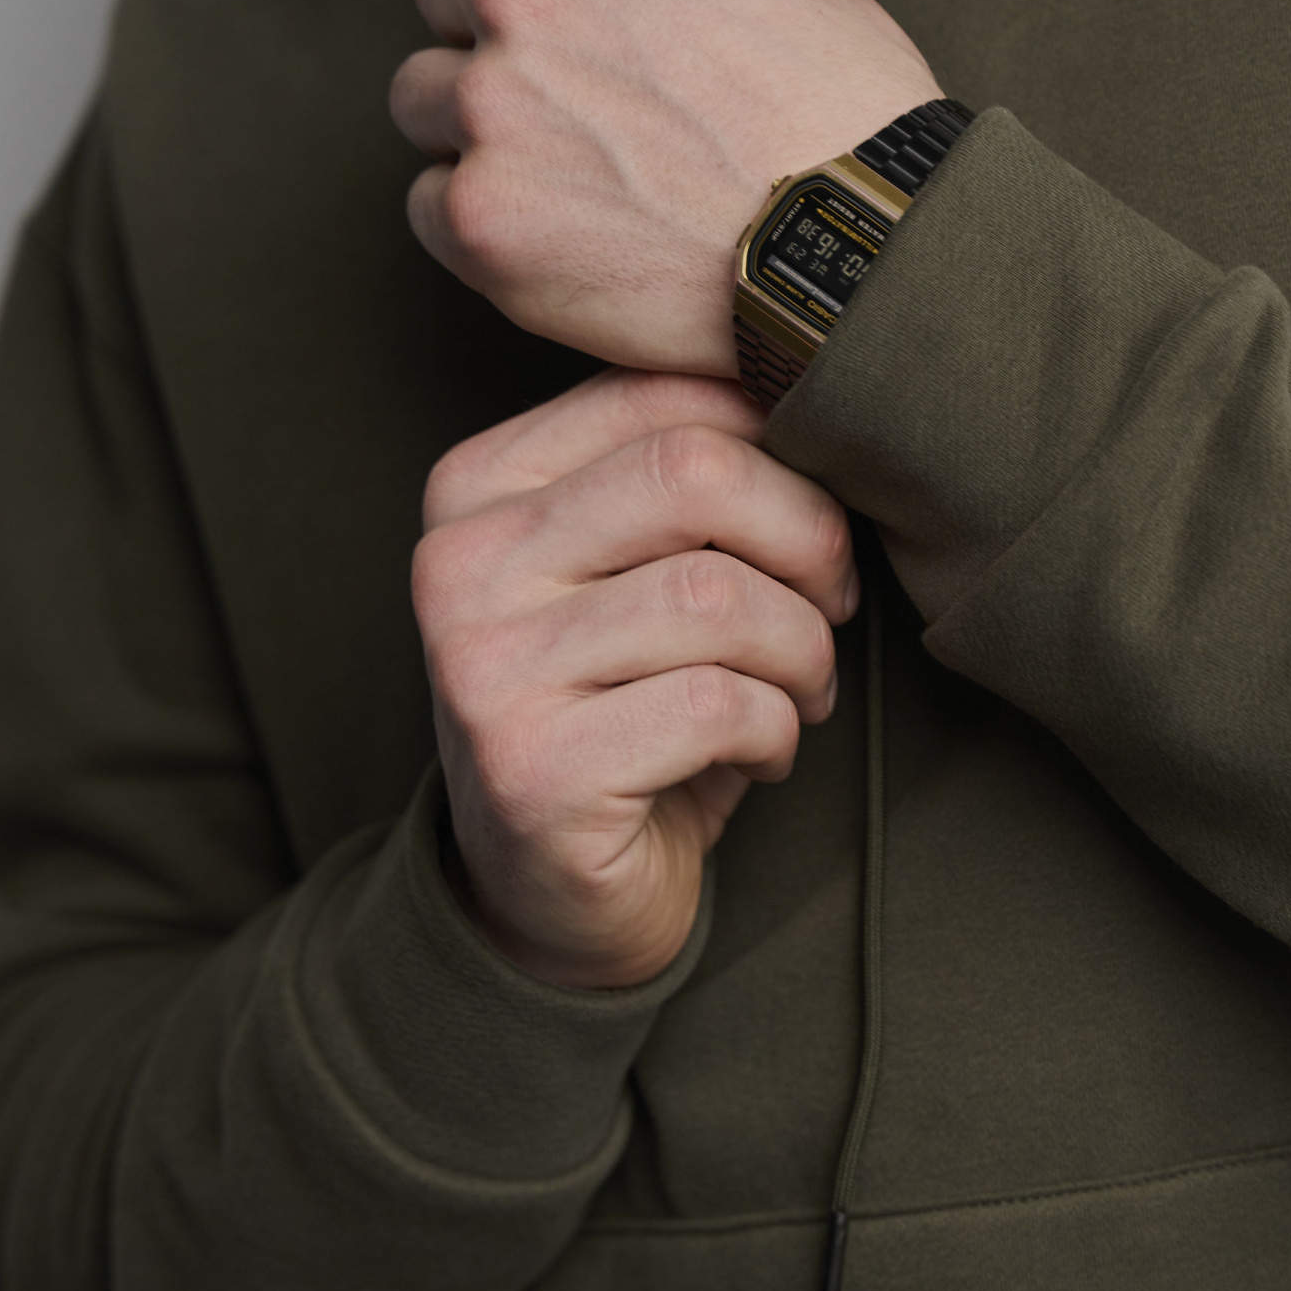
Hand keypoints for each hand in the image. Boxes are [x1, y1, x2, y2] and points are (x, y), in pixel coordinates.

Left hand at [394, 0, 938, 373]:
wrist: (868, 255)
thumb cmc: (852, 116)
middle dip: (498, 36)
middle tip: (578, 102)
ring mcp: (490, 102)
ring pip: (422, 97)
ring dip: (479, 130)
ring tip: (575, 178)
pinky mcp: (479, 214)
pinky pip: (428, 204)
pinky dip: (483, 223)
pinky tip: (565, 239)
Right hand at [414, 367, 858, 989]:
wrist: (555, 896)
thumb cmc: (627, 708)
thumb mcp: (641, 569)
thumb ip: (689, 478)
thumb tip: (825, 394)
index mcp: (479, 487)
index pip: (666, 398)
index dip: (783, 455)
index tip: (814, 530)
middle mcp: (459, 564)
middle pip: (695, 476)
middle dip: (807, 542)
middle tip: (831, 608)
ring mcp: (484, 669)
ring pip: (719, 597)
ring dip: (801, 653)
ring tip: (797, 694)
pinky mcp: (532, 769)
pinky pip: (717, 704)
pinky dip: (774, 731)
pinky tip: (760, 755)